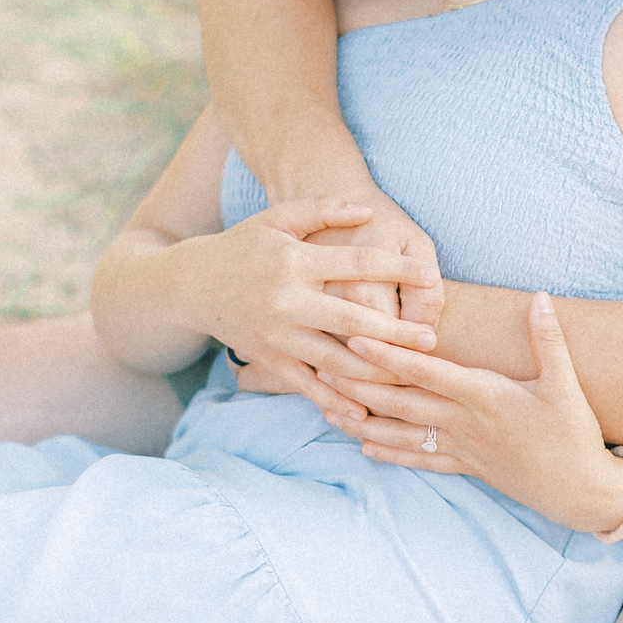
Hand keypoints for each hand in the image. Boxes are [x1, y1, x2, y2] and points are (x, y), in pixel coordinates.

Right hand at [183, 200, 439, 412]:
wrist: (190, 285)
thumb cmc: (243, 246)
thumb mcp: (278, 218)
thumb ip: (323, 211)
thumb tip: (368, 212)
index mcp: (294, 261)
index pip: (355, 265)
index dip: (396, 270)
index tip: (432, 276)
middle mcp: (286, 301)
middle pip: (351, 321)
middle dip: (395, 332)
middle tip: (431, 339)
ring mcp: (277, 335)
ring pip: (334, 361)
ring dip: (374, 372)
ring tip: (410, 374)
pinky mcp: (270, 360)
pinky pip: (307, 385)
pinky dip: (335, 401)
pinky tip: (365, 411)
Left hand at [319, 293, 622, 533]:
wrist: (581, 491)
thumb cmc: (574, 434)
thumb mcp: (566, 383)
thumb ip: (548, 338)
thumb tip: (540, 295)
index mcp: (484, 395)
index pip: (426, 371)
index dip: (388, 355)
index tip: (355, 339)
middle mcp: (465, 422)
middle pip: (401, 400)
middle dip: (360, 385)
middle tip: (321, 367)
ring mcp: (463, 447)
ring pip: (403, 433)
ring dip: (364, 421)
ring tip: (329, 408)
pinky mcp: (467, 467)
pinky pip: (421, 460)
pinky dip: (392, 454)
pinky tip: (364, 447)